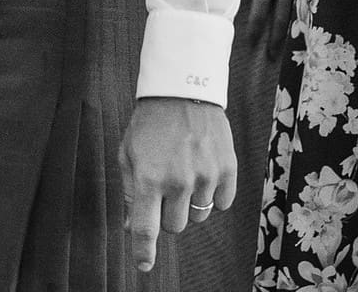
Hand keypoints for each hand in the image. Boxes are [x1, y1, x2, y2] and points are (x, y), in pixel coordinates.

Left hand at [121, 97, 235, 271]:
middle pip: (175, 227)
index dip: (143, 251)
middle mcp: (179, 181)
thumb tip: (132, 227)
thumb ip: (131, 193)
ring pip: (199, 217)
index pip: (146, 228)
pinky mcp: (228, 170)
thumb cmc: (150, 124)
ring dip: (190, 205)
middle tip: (164, 189)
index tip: (143, 265)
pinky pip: (222, 204)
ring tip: (184, 175)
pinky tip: (203, 173)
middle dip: (167, 214)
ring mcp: (206, 176)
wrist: (183, 91)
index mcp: (149, 178)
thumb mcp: (129, 154)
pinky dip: (213, 196)